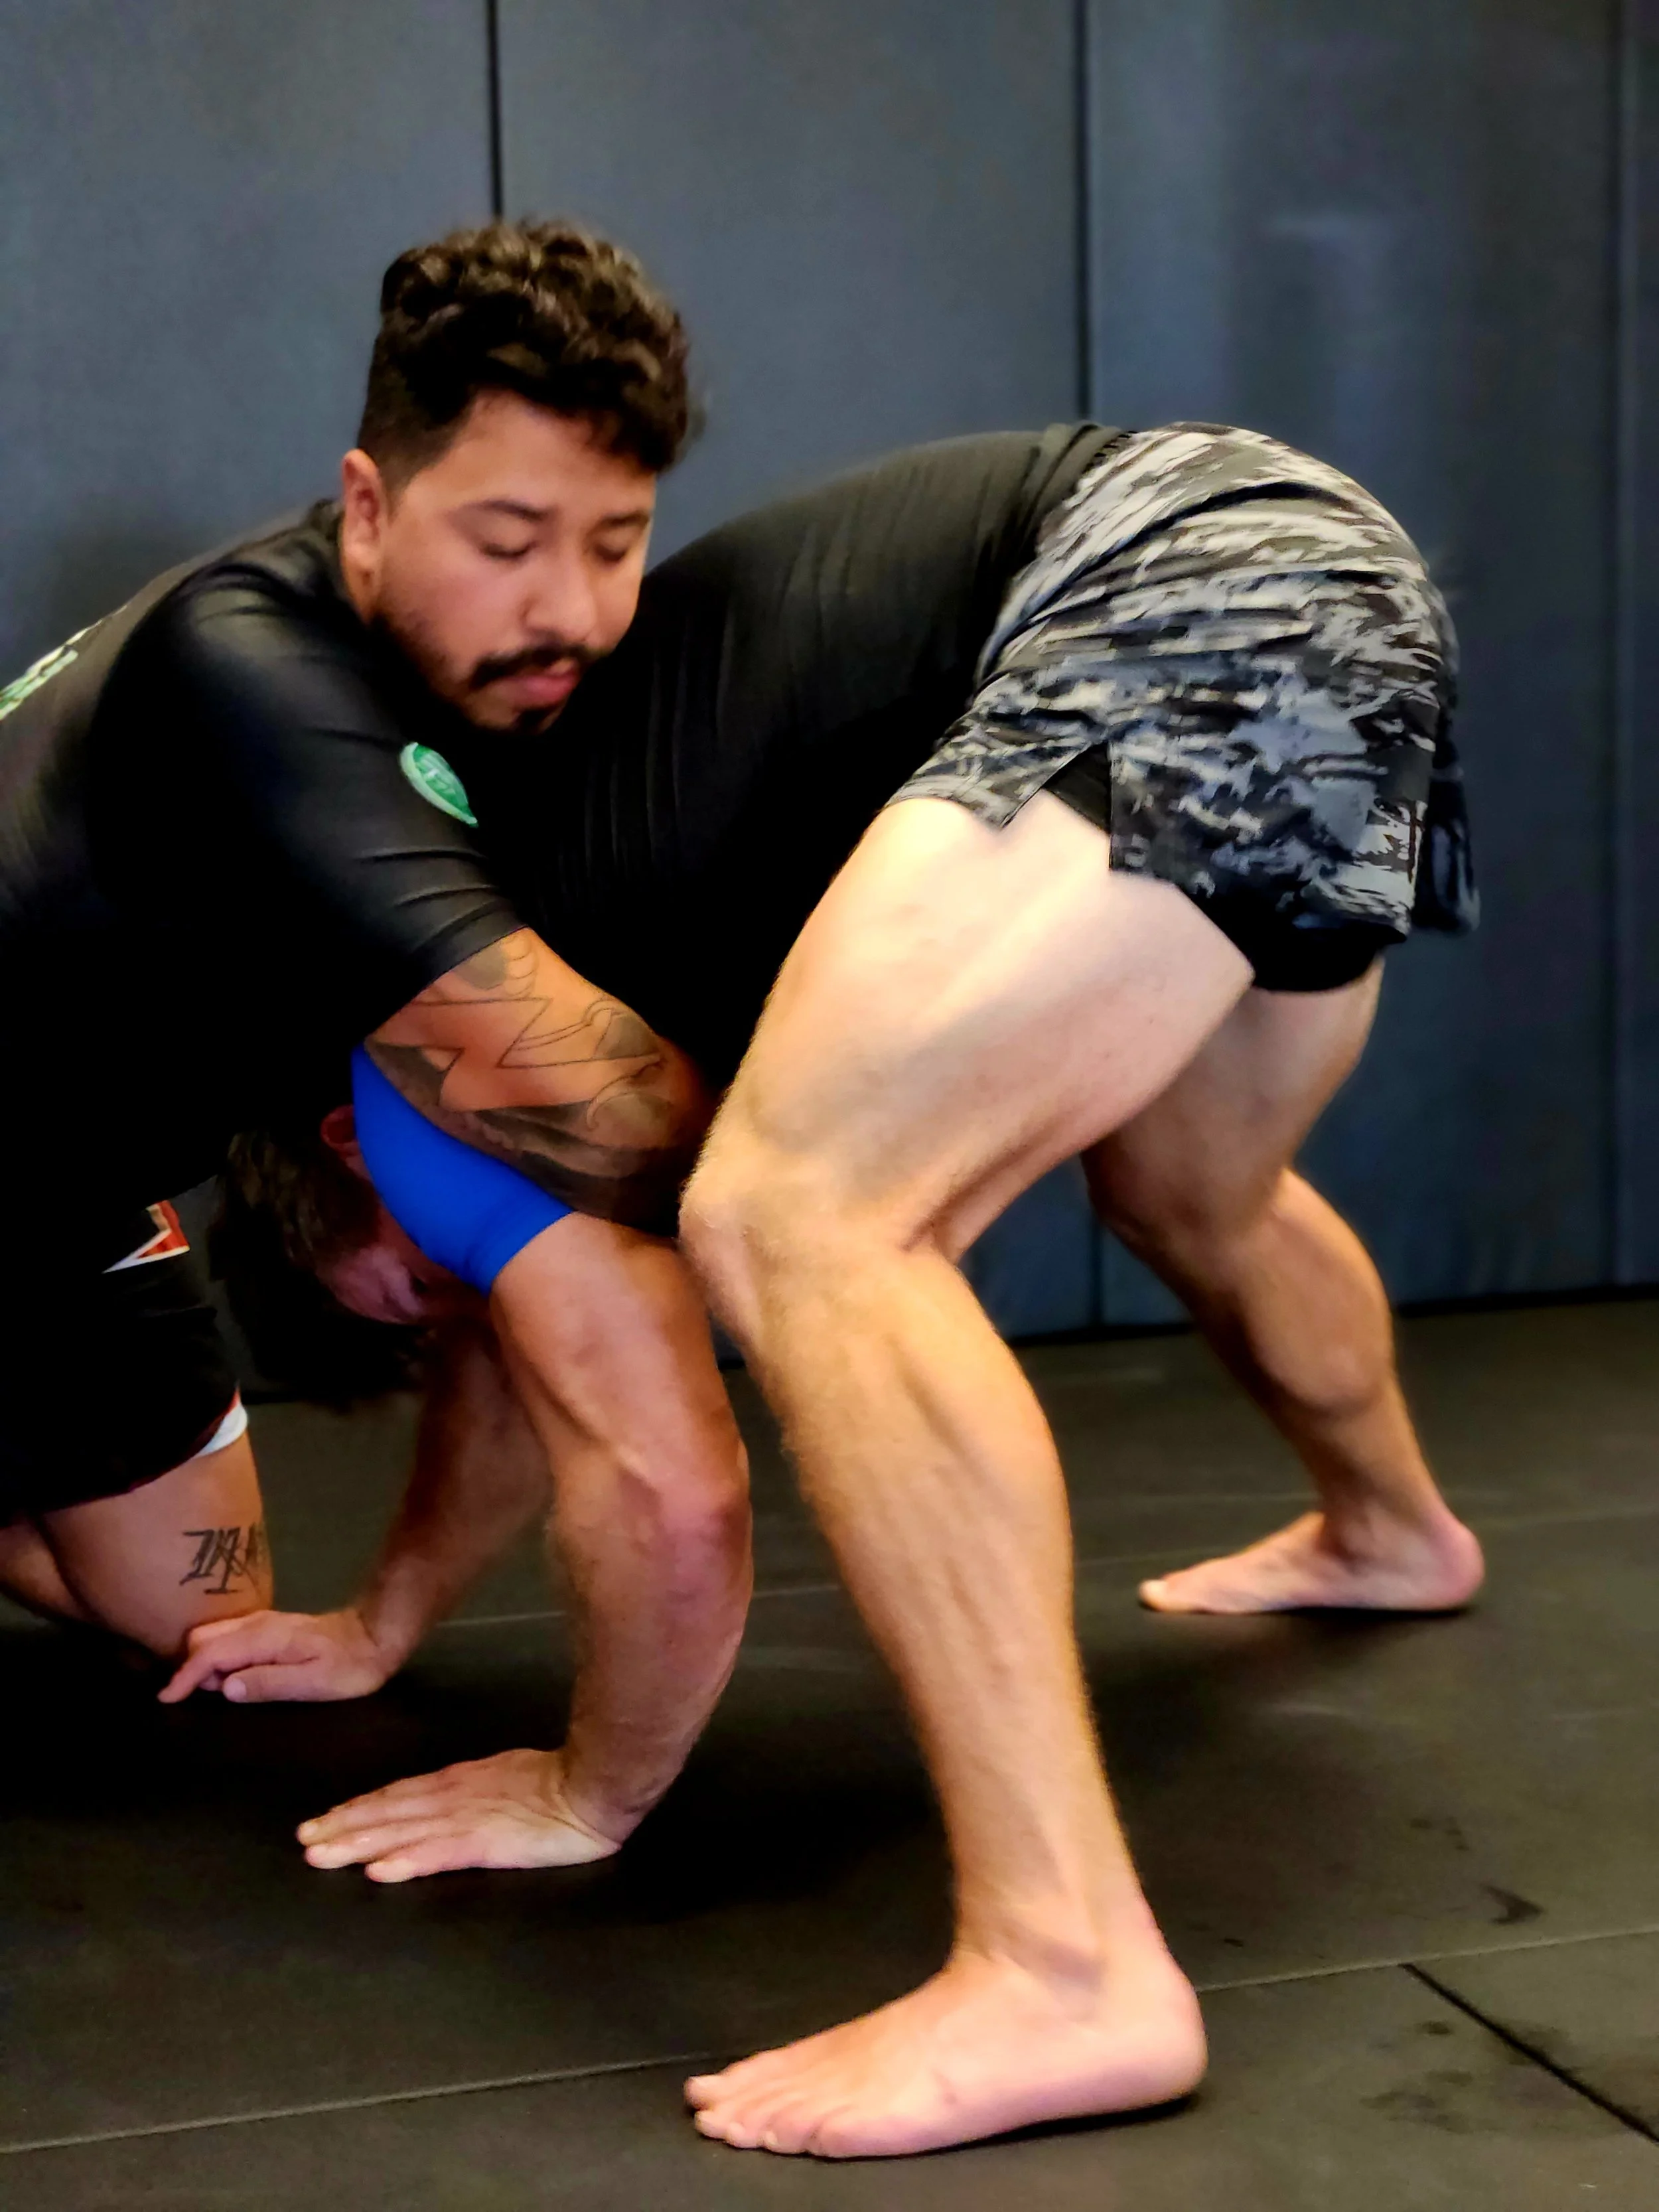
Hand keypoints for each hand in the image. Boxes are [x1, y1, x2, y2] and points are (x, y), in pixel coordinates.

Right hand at [158, 1607, 396, 1704]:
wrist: (376, 1635)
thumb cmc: (349, 1666)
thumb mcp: (313, 1684)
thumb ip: (268, 1684)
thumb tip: (225, 1688)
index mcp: (263, 1638)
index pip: (209, 1653)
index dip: (184, 1676)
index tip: (166, 1698)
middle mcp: (257, 1624)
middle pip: (203, 1638)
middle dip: (191, 1666)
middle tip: (199, 1699)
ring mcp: (262, 1622)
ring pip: (214, 1635)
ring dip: (203, 1661)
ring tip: (212, 1692)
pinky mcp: (268, 1627)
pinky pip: (229, 1637)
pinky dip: (217, 1655)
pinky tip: (229, 1677)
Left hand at [297, 1747, 624, 1880]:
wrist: (594, 1784)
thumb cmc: (559, 1784)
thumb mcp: (506, 1779)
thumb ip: (473, 1790)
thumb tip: (441, 1802)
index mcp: (460, 1782)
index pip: (399, 1796)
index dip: (359, 1810)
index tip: (323, 1821)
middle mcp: (454, 1797)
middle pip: (389, 1812)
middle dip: (344, 1827)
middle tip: (303, 1842)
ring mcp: (468, 1819)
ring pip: (402, 1831)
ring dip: (359, 1843)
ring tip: (322, 1856)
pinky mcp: (487, 1842)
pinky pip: (440, 1853)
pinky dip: (407, 1860)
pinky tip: (382, 1870)